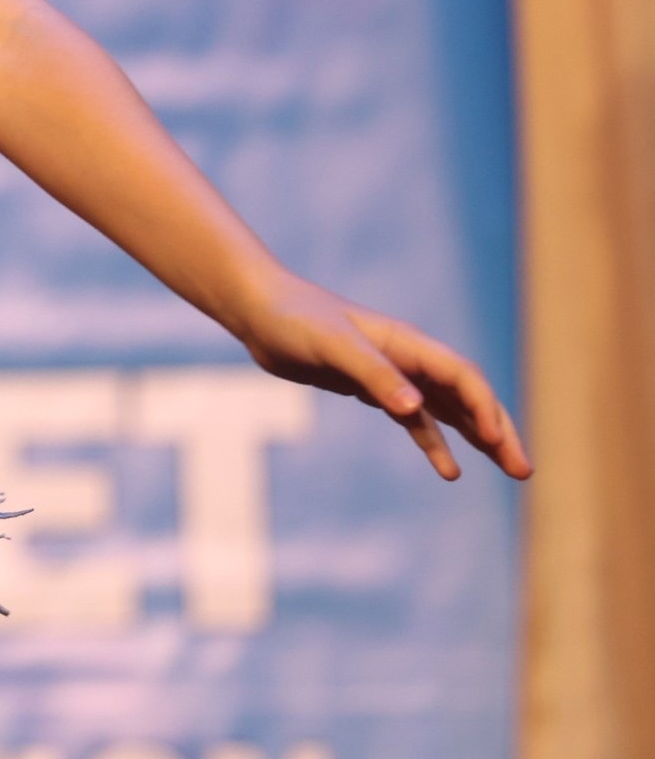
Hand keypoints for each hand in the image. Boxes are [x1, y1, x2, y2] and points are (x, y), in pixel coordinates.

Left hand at [230, 267, 529, 481]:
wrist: (258, 311)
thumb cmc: (294, 319)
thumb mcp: (332, 345)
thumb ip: (373, 374)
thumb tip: (414, 408)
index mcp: (406, 343)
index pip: (462, 376)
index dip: (485, 408)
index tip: (497, 443)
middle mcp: (407, 358)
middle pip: (467, 396)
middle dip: (498, 430)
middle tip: (523, 470)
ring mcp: (391, 374)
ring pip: (449, 409)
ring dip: (479, 437)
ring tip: (509, 470)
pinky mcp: (370, 388)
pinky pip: (416, 419)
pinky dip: (435, 442)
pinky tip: (450, 470)